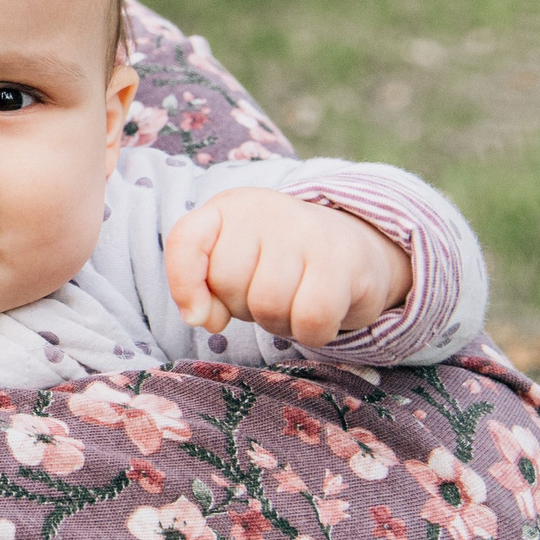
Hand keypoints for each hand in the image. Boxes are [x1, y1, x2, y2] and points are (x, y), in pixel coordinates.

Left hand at [164, 188, 412, 346]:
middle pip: (228, 284)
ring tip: (295, 301)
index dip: (184, 284)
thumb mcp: (232, 264)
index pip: (186, 240)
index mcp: (231, 207)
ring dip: (278, 323)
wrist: (354, 250)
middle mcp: (268, 210)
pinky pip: (311, 320)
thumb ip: (202, 287)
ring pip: (268, 306)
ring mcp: (309, 230)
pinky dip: (311, 333)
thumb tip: (201, 318)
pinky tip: (320, 315)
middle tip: (269, 294)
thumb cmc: (278, 262)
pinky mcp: (347, 260)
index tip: (199, 316)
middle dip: (243, 308)